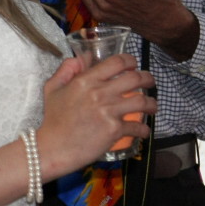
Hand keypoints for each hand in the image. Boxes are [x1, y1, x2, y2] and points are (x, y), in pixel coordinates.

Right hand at [38, 54, 154, 176]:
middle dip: (147, 79)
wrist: (54, 147)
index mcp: (86, 80)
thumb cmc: (53, 119)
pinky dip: (143, 129)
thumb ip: (66, 69)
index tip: (134, 65)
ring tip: (152, 106)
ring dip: (151, 104)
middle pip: (135, 78)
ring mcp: (108, 111)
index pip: (116, 62)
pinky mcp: (114, 130)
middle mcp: (99, 93)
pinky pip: (137, 127)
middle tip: (149, 83)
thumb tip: (82, 58)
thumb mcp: (52, 88)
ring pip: (142, 102)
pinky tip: (142, 130)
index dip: (130, 61)